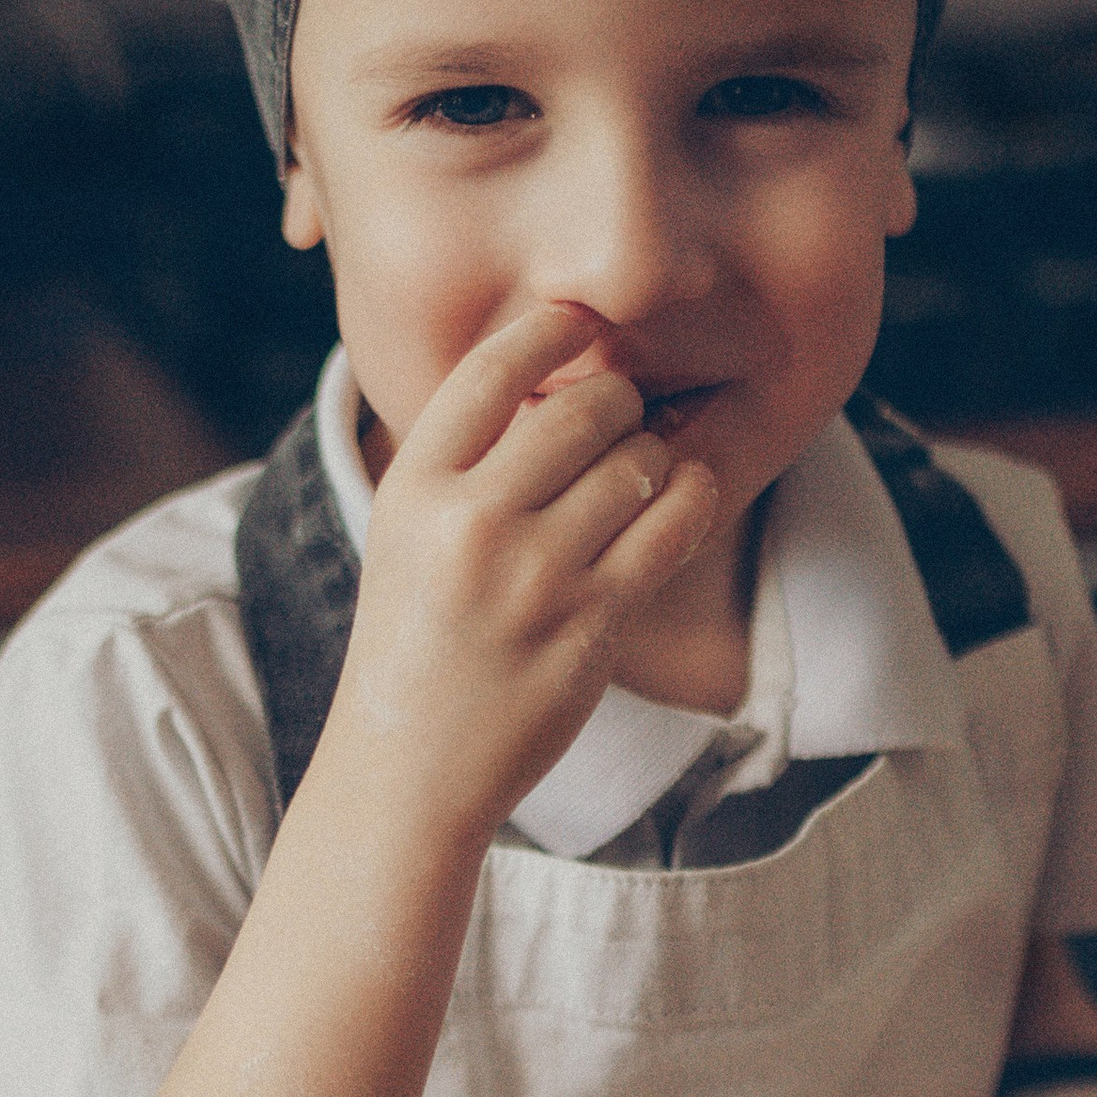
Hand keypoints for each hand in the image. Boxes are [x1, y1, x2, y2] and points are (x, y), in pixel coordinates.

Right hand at [324, 304, 719, 840]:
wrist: (410, 769)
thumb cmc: (414, 643)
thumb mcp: (404, 536)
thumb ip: (464, 462)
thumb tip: (554, 379)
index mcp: (413, 490)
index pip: (490, 371)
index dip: (547, 333)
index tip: (576, 326)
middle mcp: (470, 524)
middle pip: (580, 410)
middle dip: (616, 402)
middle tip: (620, 417)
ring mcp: (536, 577)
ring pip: (637, 464)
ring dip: (656, 455)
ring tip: (643, 469)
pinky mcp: (592, 624)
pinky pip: (672, 528)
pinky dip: (692, 497)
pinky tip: (687, 492)